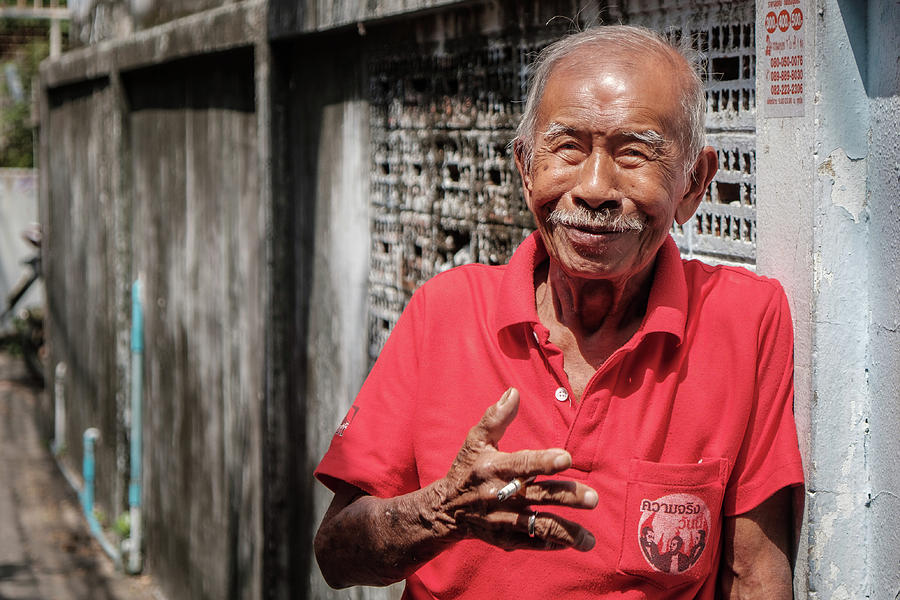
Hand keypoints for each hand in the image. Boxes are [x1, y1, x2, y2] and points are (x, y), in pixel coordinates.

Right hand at [433, 388, 597, 550]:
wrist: (445, 509)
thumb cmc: (467, 468)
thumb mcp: (476, 441)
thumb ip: (496, 417)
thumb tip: (514, 392)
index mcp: (494, 468)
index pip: (522, 464)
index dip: (544, 462)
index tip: (567, 459)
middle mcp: (500, 495)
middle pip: (539, 495)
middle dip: (567, 497)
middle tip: (593, 499)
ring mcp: (503, 520)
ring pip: (538, 526)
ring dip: (566, 532)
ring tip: (589, 539)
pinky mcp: (505, 539)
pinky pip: (531, 543)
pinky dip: (551, 544)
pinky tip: (571, 542)